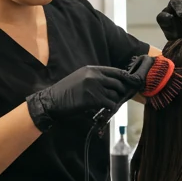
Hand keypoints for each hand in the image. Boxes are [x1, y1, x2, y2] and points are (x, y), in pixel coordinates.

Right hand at [25, 65, 143, 131]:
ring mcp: (94, 87)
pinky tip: (107, 111)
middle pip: (118, 83)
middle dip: (121, 92)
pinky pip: (110, 104)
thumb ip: (95, 78)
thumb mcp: (80, 78)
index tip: (129, 85)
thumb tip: (113, 83)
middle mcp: (94, 75)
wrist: (52, 101)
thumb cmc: (66, 92)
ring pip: (115, 94)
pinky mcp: (93, 99)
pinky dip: (111, 108)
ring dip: (115, 101)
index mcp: (92, 69)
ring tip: (110, 105)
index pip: (116, 71)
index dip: (124, 79)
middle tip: (118, 98)